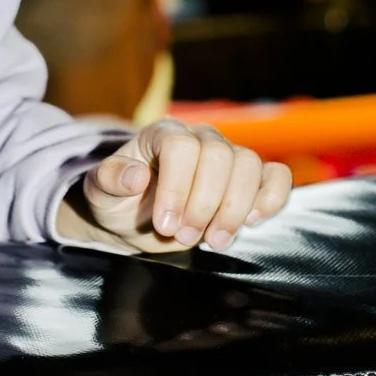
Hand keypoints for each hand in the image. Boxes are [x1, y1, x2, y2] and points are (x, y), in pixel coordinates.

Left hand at [57, 118, 291, 254]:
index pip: (181, 147)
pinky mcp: (249, 180)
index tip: (164, 225)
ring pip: (250, 165)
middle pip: (220, 155)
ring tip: (212, 240)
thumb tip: (136, 175)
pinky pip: (276, 176)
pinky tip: (253, 221)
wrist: (137, 218)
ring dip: (234, 209)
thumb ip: (108, 180)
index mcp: (162, 134)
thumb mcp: (99, 193)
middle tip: (183, 236)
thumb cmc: (119, 202)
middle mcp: (199, 138)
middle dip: (205, 204)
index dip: (177, 187)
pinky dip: (272, 198)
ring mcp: (227, 156)